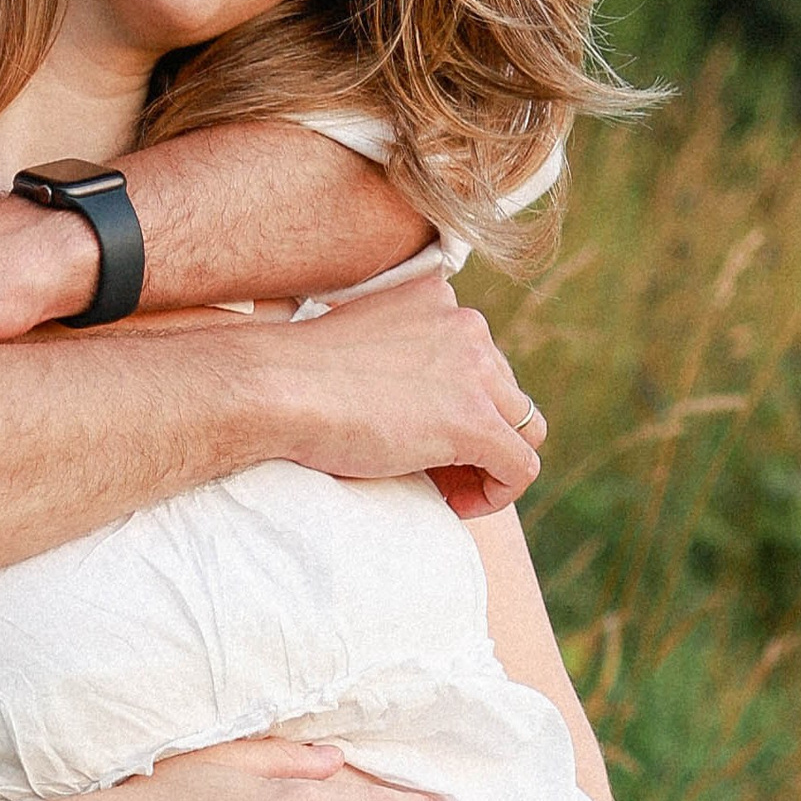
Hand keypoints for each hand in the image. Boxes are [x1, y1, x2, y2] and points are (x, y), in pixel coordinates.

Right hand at [271, 272, 546, 515]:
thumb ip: (402, 358)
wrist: (276, 388)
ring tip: (446, 487)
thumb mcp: (362, 346)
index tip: (421, 435)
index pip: (478, 358)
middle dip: (477, 434)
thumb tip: (423, 409)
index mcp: (438, 298)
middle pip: (505, 393)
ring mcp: (476, 372)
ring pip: (524, 428)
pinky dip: (497, 493)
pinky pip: (521, 467)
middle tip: (432, 469)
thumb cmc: (296, 375)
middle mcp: (467, 325)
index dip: (458, 404)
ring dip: (490, 462)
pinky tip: (453, 503)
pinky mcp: (476, 421)